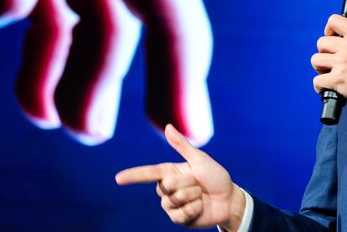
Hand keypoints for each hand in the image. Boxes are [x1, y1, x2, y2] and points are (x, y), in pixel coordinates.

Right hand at [115, 124, 245, 230]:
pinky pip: (181, 214)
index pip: (147, 173)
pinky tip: (201, 207)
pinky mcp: (179, 219)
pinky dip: (195, 209)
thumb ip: (182, 145)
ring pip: (175, 200)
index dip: (132, 175)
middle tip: (199, 183)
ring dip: (193, 196)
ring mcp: (172, 206)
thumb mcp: (199, 159)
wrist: (229, 198)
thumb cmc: (215, 176)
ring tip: (200, 195)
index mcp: (169, 173)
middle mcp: (167, 190)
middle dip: (188, 183)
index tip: (118, 178)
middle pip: (166, 186)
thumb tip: (168, 127)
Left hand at [311, 15, 346, 119]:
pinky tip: (326, 87)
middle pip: (321, 42)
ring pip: (315, 60)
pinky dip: (319, 86)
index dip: (329, 29)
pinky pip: (317, 80)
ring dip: (319, 68)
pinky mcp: (338, 79)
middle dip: (324, 53)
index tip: (330, 37)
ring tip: (328, 73)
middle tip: (331, 61)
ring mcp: (342, 63)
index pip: (334, 20)